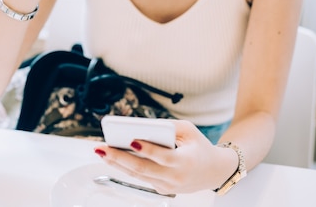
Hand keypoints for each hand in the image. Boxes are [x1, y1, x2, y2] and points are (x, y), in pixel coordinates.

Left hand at [94, 120, 229, 193]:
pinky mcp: (161, 189)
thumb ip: (167, 126)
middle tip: (102, 148)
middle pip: (143, 169)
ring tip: (101, 151)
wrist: (214, 171)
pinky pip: (141, 178)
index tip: (131, 140)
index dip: (147, 149)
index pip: (163, 156)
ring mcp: (167, 187)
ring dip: (117, 163)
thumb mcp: (189, 130)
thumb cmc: (199, 147)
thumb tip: (141, 126)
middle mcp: (175, 178)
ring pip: (138, 176)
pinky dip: (126, 168)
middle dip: (119, 158)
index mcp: (186, 162)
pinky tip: (112, 157)